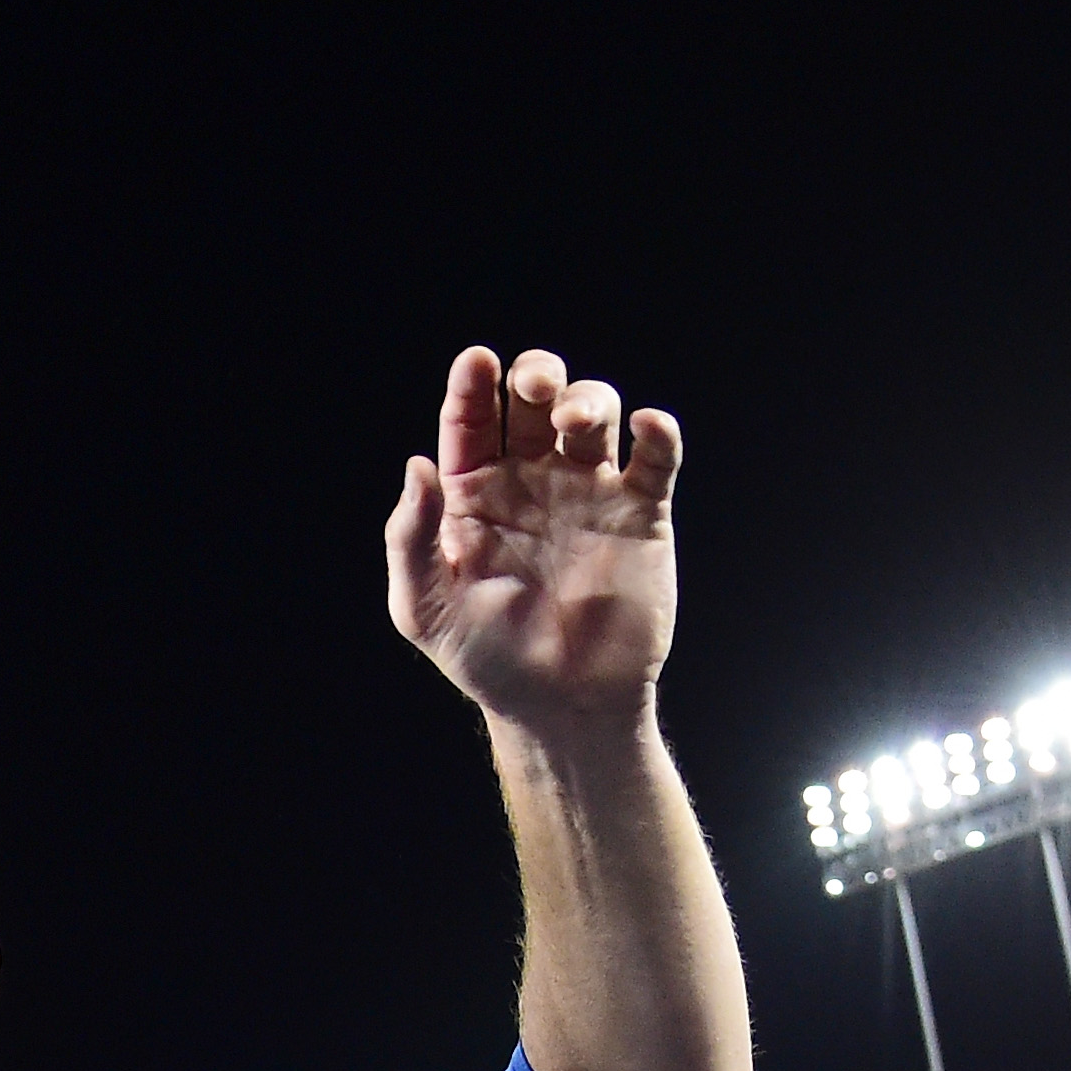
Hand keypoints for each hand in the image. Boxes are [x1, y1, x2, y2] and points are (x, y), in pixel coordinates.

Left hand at [387, 348, 682, 730]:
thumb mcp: (425, 609)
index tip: (476, 363)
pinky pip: (656, 458)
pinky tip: (647, 428)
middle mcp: (532, 480)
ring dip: (589, 399)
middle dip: (536, 375)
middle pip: (536, 399)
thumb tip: (418, 465)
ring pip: (594, 413)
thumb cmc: (486, 661)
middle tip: (535, 388)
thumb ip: (412, 538)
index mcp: (475, 493)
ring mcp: (589, 492)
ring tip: (577, 421)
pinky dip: (658, 433)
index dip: (472, 385)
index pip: (472, 421)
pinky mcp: (642, 514)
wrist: (562, 707)